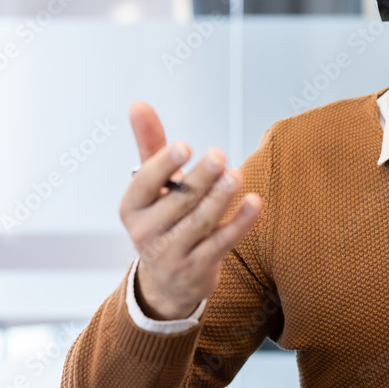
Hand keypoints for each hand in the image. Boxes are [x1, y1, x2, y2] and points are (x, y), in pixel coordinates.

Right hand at [119, 102, 261, 319]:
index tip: (185, 146)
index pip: (144, 183)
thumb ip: (149, 145)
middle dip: (200, 178)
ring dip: (220, 197)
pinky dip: (239, 222)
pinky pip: (222, 243)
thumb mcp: (150, 187)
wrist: (166, 284)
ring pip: (200, 221)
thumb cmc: (161, 221)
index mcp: (132, 207)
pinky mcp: (198, 268)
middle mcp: (147, 231)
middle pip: (178, 201)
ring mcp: (172, 253)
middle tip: (219, 156)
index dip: (164, 164)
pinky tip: (255, 202)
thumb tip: (138, 104)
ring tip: (235, 175)